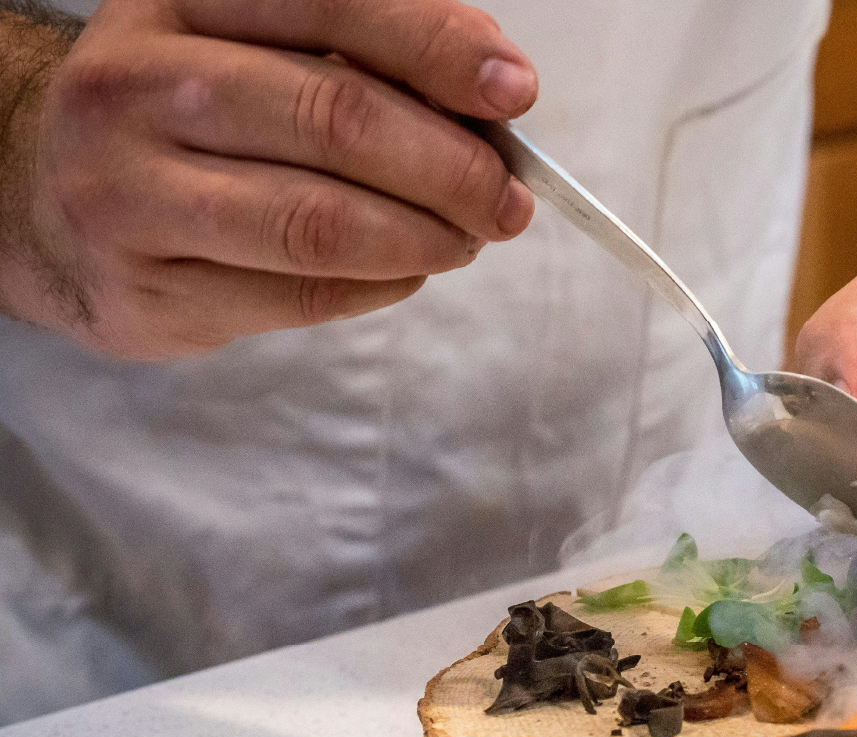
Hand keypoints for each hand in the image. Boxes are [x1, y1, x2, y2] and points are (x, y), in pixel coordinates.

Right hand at [1, 0, 538, 359]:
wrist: (48, 195)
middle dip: (452, 168)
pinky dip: (381, 285)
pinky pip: (301, 294)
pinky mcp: (144, 288)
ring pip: (321, 224)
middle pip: (339, 121)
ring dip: (425, 238)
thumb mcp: (264, 47)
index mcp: (180, 1)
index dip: (438, 49)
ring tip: (465, 238)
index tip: (514, 92)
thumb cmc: (194, 115)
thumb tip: (496, 85)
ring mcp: (126, 191)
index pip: (334, 6)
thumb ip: (375, 52)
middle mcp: (136, 85)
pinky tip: (403, 268)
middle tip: (506, 199)